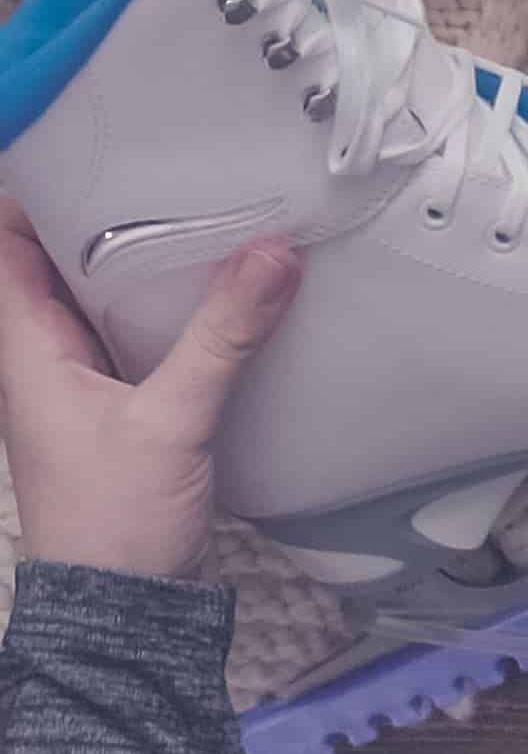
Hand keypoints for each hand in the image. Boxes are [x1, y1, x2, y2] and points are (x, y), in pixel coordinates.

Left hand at [0, 196, 300, 578]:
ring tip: (206, 209)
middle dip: (109, 211)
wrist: (125, 612)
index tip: (87, 141)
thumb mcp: (169, 420)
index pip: (7, 241)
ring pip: (109, 296)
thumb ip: (222, 335)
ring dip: (148, 260)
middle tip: (168, 162)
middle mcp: (47, 356)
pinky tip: (227, 291)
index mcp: (24, 347)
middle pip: (63, 259)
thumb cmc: (112, 522)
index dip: (34, 187)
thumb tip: (274, 254)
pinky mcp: (132, 405)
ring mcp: (88, 381)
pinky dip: (178, 306)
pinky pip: (147, 334)